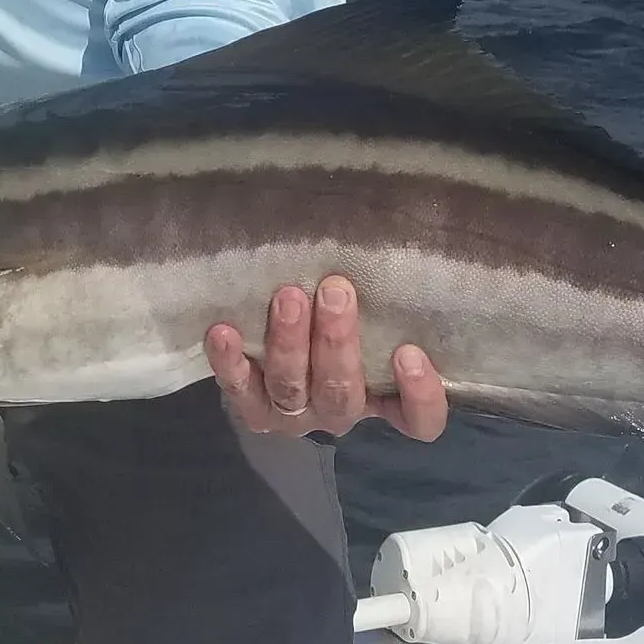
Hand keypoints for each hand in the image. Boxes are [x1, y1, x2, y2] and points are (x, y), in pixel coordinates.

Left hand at [206, 275, 449, 441]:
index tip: (409, 353)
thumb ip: (385, 289)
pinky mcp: (253, 408)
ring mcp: (294, 414)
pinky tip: (224, 331)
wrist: (277, 335)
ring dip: (289, 344)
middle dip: (336, 342)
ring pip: (291, 390)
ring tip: (289, 297)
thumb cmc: (345, 308)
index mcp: (383, 397)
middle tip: (335, 291)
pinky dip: (232, 363)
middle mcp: (339, 410)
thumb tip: (393, 224)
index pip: (418, 419)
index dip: (419, 397)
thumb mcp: (372, 305)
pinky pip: (239, 391)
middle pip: (341, 393)